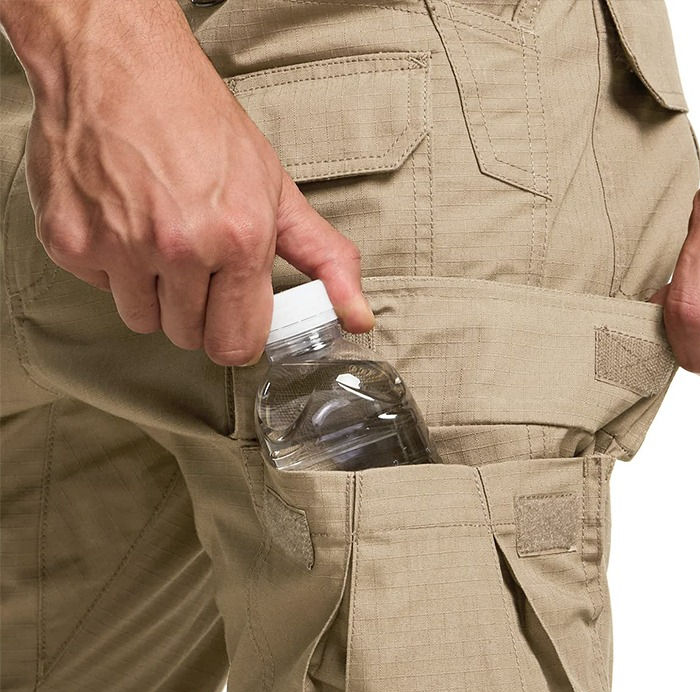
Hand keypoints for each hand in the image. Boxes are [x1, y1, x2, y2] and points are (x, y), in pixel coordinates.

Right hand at [2, 0, 373, 366]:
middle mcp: (180, 248)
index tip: (234, 313)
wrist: (119, 65)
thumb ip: (324, 259)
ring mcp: (120, 246)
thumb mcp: (278, 190)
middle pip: (189, 337)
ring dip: (154, 294)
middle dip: (198, 311)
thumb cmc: (202, 124)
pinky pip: (101, 289)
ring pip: (143, 320)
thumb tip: (358, 318)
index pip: (237, 346)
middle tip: (198, 262)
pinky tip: (124, 223)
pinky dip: (112, 267)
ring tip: (160, 238)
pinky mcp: (70, 242)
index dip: (237, 334)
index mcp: (239, 239)